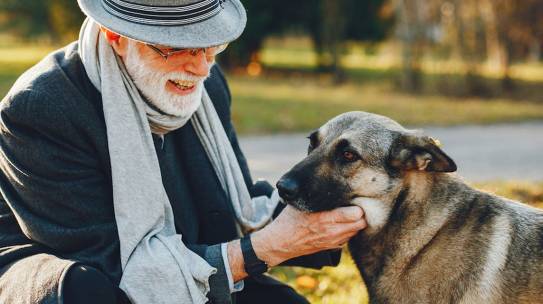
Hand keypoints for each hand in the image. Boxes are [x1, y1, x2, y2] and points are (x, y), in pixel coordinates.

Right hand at [251, 205, 366, 266]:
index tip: (354, 199)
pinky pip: (348, 239)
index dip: (358, 205)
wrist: (280, 242)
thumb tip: (328, 180)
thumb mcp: (301, 203)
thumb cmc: (289, 219)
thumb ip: (316, 196)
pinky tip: (341, 225)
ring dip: (355, 223)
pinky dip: (348, 232)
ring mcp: (332, 241)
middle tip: (355, 206)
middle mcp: (332, 231)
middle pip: (360, 223)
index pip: (356, 214)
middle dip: (360, 214)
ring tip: (349, 215)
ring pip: (356, 231)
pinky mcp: (331, 247)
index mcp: (326, 218)